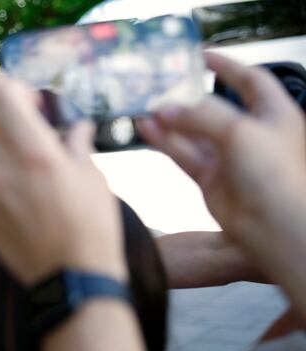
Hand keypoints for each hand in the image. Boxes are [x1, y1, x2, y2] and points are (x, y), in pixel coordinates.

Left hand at [0, 73, 125, 285]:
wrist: (72, 278)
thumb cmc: (92, 228)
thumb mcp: (93, 178)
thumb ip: (76, 145)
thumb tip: (75, 128)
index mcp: (34, 153)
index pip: (0, 97)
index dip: (7, 85)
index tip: (23, 90)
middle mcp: (3, 169)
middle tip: (20, 113)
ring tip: (16, 143)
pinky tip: (17, 174)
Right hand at [137, 52, 305, 246]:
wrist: (271, 224)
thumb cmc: (272, 174)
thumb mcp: (238, 130)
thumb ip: (200, 115)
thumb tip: (166, 108)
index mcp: (274, 114)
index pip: (251, 80)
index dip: (227, 66)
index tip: (201, 56)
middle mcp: (252, 133)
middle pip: (215, 106)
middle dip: (188, 97)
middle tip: (162, 84)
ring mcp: (229, 156)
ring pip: (194, 131)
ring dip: (170, 119)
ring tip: (146, 107)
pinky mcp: (210, 177)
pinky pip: (183, 152)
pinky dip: (165, 141)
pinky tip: (147, 129)